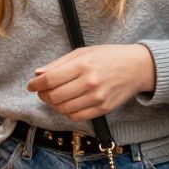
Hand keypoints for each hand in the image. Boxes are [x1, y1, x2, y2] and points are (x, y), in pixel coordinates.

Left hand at [27, 44, 155, 121]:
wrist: (137, 67)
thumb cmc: (109, 56)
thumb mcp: (84, 52)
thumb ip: (60, 63)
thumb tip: (38, 73)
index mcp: (83, 64)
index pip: (50, 79)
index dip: (36, 84)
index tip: (31, 85)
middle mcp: (89, 82)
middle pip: (54, 96)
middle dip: (43, 95)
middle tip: (42, 91)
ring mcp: (97, 97)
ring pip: (63, 108)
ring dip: (54, 105)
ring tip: (55, 97)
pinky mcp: (103, 109)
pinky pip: (76, 117)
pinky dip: (67, 112)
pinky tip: (68, 104)